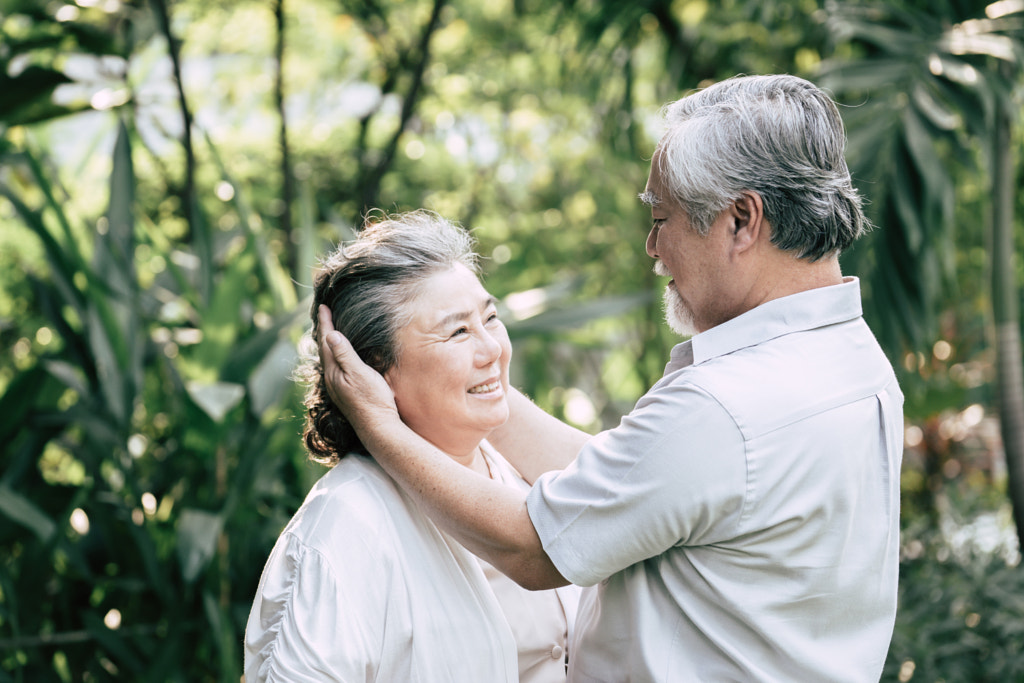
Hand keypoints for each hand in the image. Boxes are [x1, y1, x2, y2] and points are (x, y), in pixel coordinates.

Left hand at [317, 305, 397, 428]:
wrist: (378, 427)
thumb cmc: (372, 399)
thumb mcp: (359, 373)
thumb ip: (344, 354)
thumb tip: (330, 335)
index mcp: (333, 372)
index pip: (326, 341)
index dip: (325, 323)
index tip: (323, 306)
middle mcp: (332, 379)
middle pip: (324, 349)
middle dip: (323, 331)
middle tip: (323, 315)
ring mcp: (338, 387)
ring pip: (328, 359)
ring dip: (328, 343)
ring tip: (329, 332)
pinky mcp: (345, 392)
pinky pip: (335, 367)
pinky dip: (335, 355)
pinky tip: (340, 358)